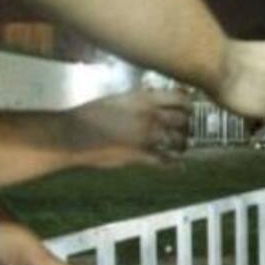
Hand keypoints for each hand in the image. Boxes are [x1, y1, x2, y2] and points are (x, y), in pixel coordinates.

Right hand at [68, 89, 190, 160]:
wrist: (75, 134)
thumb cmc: (92, 113)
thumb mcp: (120, 99)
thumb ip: (140, 99)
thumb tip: (154, 99)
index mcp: (145, 99)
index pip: (179, 99)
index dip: (188, 105)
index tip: (189, 108)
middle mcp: (151, 116)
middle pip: (183, 120)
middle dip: (186, 125)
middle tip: (186, 128)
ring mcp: (147, 137)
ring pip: (178, 141)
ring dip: (182, 144)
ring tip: (182, 145)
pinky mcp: (140, 156)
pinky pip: (164, 161)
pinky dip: (173, 164)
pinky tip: (179, 166)